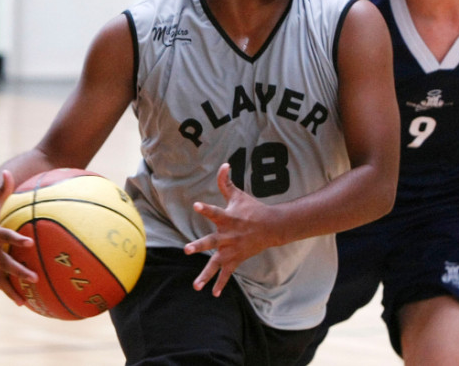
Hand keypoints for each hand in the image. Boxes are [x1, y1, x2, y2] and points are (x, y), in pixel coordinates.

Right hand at [0, 170, 37, 304]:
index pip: (1, 237)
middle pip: (2, 262)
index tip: (28, 242)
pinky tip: (22, 302)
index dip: (13, 240)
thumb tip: (9, 171)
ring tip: (24, 302)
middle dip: (17, 270)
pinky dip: (7, 291)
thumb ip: (3, 187)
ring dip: (10, 289)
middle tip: (34, 277)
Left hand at [184, 163, 275, 296]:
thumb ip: (226, 183)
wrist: (271, 227)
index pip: (214, 212)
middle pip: (210, 241)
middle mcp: (227, 236)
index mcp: (227, 218)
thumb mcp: (239, 196)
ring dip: (206, 274)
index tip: (196, 205)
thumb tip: (223, 164)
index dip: (205, 209)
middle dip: (199, 246)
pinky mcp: (235, 259)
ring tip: (196, 285)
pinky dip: (221, 283)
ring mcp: (231, 250)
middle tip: (187, 249)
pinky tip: (213, 294)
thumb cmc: (252, 209)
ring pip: (216, 263)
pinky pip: (227, 273)